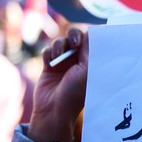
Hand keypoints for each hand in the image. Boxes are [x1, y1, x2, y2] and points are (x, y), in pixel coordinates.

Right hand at [28, 27, 88, 141]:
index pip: (93, 41)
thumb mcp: (86, 70)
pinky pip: (48, 50)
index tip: (87, 35)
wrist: (54, 108)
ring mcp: (64, 61)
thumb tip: (92, 32)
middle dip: (74, 36)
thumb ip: (89, 50)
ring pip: (61, 41)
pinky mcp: (50, 64)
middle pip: (77, 36)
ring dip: (59, 45)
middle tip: (74, 43)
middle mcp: (79, 60)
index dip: (90, 35)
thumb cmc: (75, 93)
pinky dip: (48, 53)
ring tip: (57, 56)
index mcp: (92, 62)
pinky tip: (49, 63)